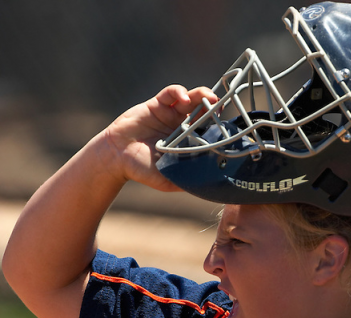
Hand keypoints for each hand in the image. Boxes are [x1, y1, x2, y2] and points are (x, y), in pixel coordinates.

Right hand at [99, 84, 217, 191]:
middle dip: (213, 107)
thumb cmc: (141, 170)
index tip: (228, 126)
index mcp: (187, 142)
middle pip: (203, 111)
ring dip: (202, 95)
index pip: (208, 130)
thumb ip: (184, 180)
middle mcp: (181, 126)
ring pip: (191, 99)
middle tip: (221, 106)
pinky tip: (182, 98)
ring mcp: (170, 113)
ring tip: (209, 98)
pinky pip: (171, 93)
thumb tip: (206, 186)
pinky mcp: (157, 104)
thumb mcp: (167, 180)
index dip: (218, 126)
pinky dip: (179, 92)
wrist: (116, 157)